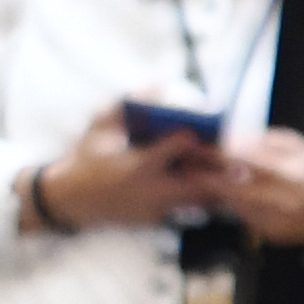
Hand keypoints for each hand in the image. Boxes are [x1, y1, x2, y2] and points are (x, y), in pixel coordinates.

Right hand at [22, 104, 216, 231]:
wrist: (73, 200)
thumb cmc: (86, 158)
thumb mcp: (100, 127)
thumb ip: (127, 104)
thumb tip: (156, 83)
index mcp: (135, 165)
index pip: (168, 152)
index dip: (187, 140)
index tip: (201, 128)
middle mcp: (149, 190)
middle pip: (196, 182)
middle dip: (215, 168)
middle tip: (231, 154)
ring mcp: (157, 208)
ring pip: (199, 199)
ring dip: (214, 182)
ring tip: (228, 167)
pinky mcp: (160, 219)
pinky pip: (189, 207)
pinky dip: (202, 193)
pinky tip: (210, 179)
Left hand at [203, 126, 303, 249]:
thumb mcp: (295, 145)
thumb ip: (262, 142)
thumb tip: (229, 141)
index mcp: (291, 174)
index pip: (245, 162)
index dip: (217, 156)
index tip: (196, 149)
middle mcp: (283, 201)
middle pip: (234, 189)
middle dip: (207, 178)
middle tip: (187, 167)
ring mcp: (278, 222)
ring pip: (235, 205)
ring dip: (217, 192)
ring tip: (202, 177)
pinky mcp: (272, 235)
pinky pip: (244, 216)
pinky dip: (235, 204)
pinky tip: (231, 194)